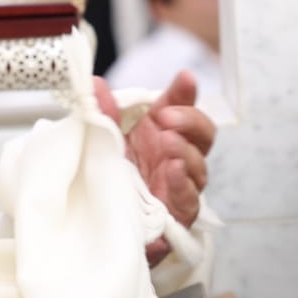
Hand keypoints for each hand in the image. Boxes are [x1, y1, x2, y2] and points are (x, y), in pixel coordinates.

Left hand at [95, 71, 215, 264]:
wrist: (96, 218)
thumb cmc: (108, 173)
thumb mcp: (103, 139)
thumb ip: (103, 112)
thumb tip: (95, 85)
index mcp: (160, 130)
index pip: (182, 106)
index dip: (185, 93)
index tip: (184, 79)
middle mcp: (175, 155)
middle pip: (202, 133)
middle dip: (190, 120)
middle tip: (167, 116)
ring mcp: (179, 184)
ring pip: (199, 166)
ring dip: (185, 151)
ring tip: (166, 141)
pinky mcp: (176, 214)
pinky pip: (190, 200)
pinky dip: (183, 184)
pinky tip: (173, 171)